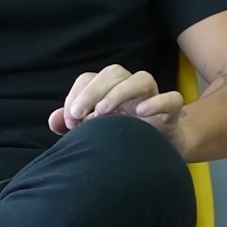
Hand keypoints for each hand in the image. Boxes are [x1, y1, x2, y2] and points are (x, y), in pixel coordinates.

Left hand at [48, 64, 186, 151]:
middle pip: (114, 72)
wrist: (162, 154)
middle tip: (78, 114)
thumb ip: (73, 124)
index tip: (70, 120)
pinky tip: (141, 113)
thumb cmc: (126, 138)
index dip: (76, 94)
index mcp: (110, 91)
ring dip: (119, 92)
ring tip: (103, 112)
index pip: (90, 78)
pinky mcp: (172, 113)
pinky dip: (157, 102)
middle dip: (92, 90)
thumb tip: (54, 121)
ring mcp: (153, 99)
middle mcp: (131, 90)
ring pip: (141, 79)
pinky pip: (172, 98)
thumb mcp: (95, 131)